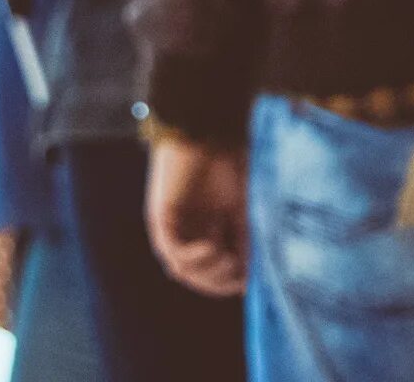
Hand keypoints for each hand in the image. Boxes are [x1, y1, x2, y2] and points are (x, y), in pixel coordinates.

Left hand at [145, 134, 248, 297]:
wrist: (207, 131)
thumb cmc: (229, 162)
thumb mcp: (244, 208)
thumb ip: (246, 240)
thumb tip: (251, 278)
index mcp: (208, 231)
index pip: (216, 271)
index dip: (232, 282)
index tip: (252, 280)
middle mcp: (188, 233)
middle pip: (200, 277)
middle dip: (220, 282)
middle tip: (239, 274)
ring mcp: (173, 228)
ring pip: (184, 271)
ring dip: (208, 274)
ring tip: (227, 261)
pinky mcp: (161, 219)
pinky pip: (172, 252)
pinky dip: (193, 258)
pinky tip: (213, 249)